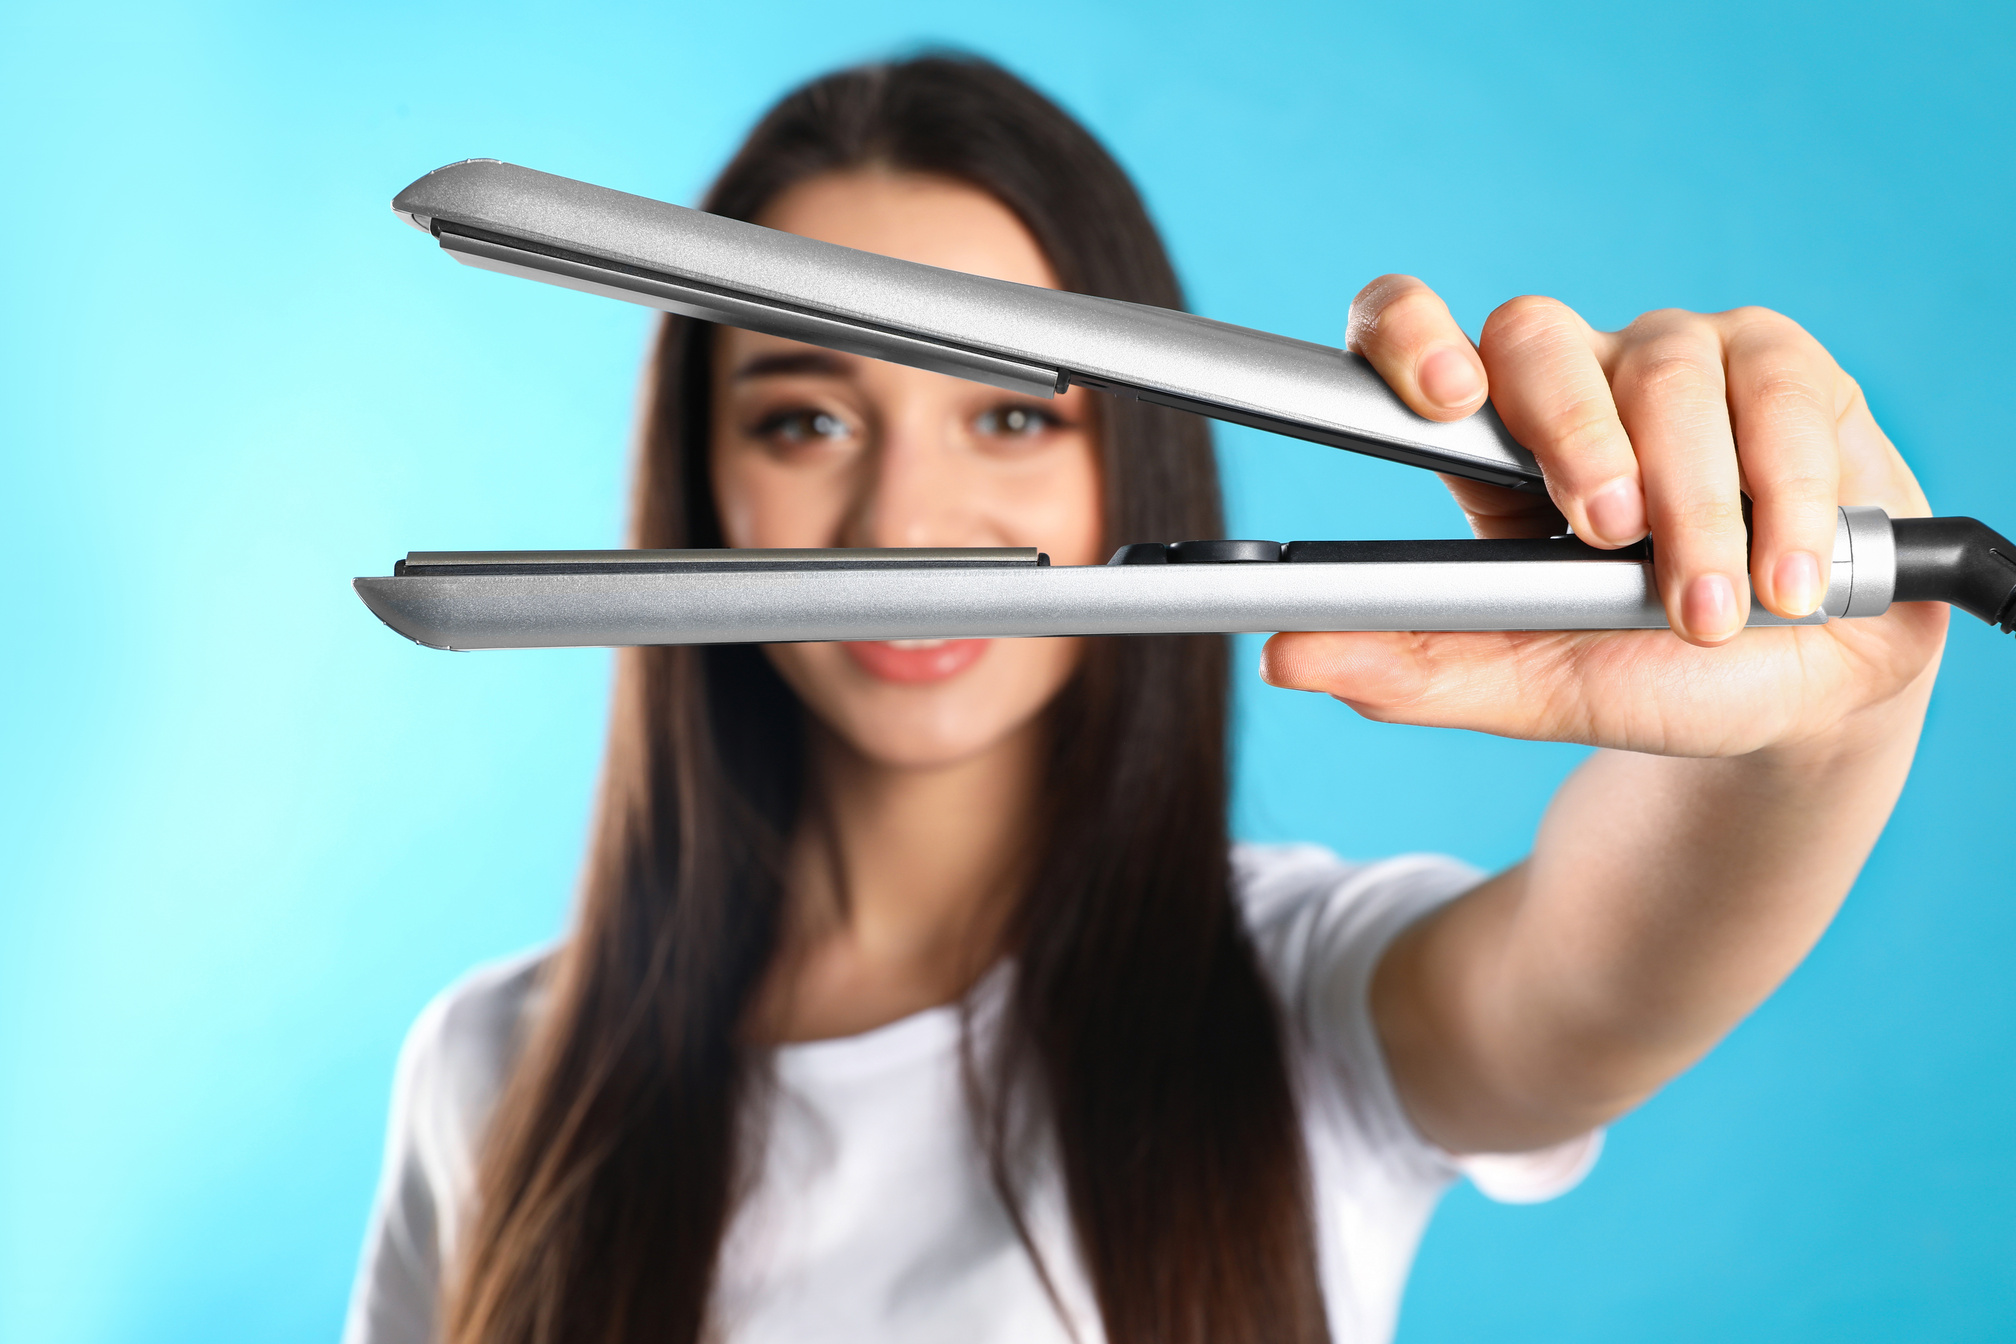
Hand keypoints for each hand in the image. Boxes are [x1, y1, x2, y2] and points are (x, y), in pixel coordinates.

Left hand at [1261, 276, 1946, 757]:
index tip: (1440, 394)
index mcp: (1484, 440)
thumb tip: (1282, 659)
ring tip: (1707, 611)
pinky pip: (1782, 396)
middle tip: (1610, 532)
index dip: (1411, 336)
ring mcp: (1678, 359)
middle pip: (1537, 338)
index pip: (1414, 332)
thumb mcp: (1530, 685)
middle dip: (1576, 434)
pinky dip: (1786, 500)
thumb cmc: (1648, 669)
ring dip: (1697, 506)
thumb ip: (1414, 671)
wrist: (1797, 699)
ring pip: (1668, 376)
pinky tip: (1789, 581)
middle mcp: (1570, 377)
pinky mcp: (1786, 369)